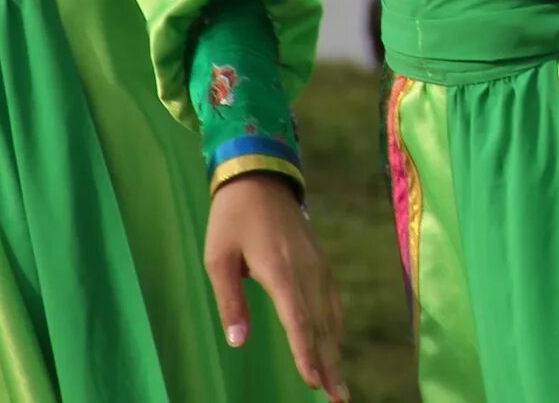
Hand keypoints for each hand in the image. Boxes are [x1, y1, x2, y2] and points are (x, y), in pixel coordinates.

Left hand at [205, 173, 348, 398]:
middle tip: (339, 398)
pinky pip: (333, 301)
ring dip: (336, 351)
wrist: (261, 178)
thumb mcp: (218, 260)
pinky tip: (336, 342)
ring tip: (340, 383)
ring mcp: (318, 266)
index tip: (314, 382)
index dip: (306, 354)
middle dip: (331, 364)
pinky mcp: (320, 262)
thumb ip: (230, 301)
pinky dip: (336, 327)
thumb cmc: (231, 220)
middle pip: (322, 326)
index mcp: (281, 272)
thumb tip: (238, 341)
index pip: (299, 322)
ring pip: (331, 316)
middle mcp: (306, 272)